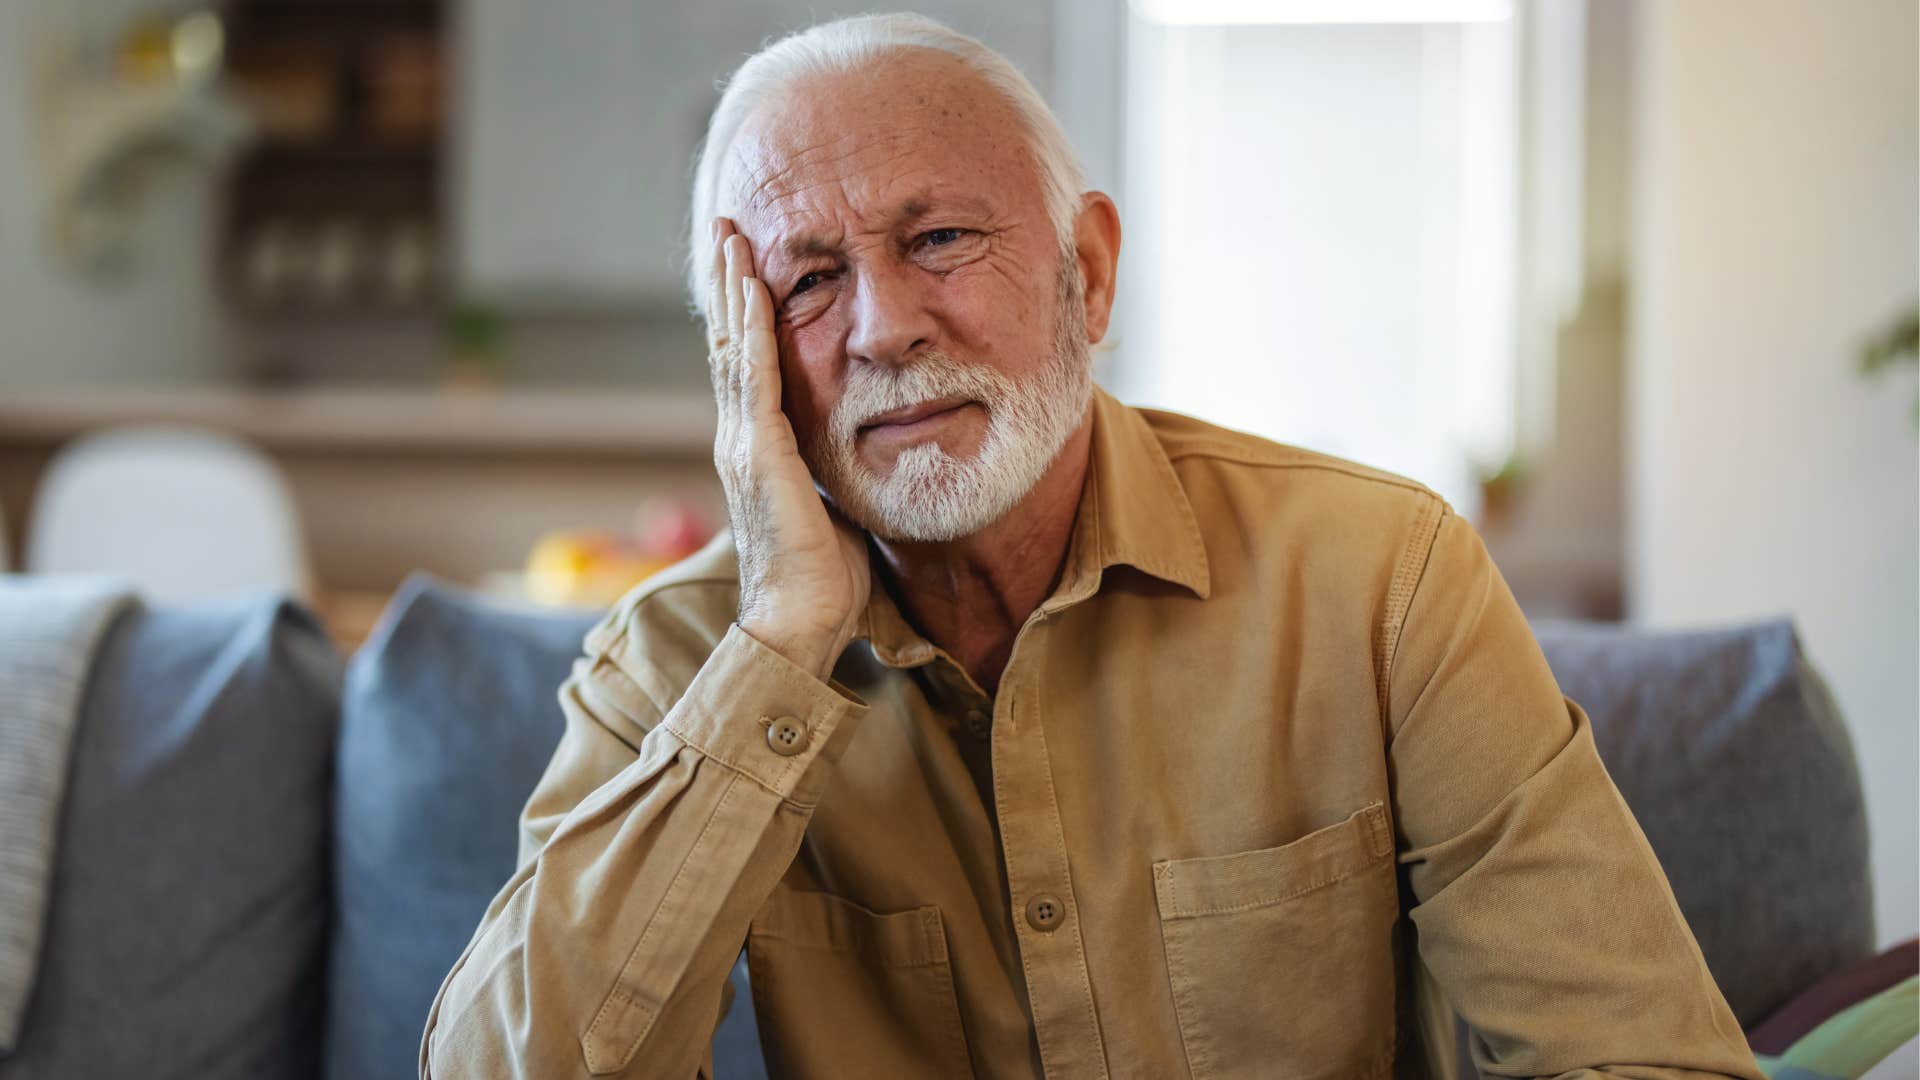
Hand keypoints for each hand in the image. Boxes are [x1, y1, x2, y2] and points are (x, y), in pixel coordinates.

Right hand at [706, 218, 870, 680]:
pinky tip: (752, 289)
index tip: (747, 263)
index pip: (749, 363)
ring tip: (730, 236)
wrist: (800, 621)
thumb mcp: (836, 501)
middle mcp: (741, 437)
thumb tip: (871, 437)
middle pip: (729, 341)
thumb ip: (839, 465)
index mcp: (760, 447)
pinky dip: (750, 329)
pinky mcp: (758, 454)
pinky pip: (753, 377)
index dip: (745, 312)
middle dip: (728, 282)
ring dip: (733, 288)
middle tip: (726, 225)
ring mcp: (743, 444)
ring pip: (733, 348)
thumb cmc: (826, 576)